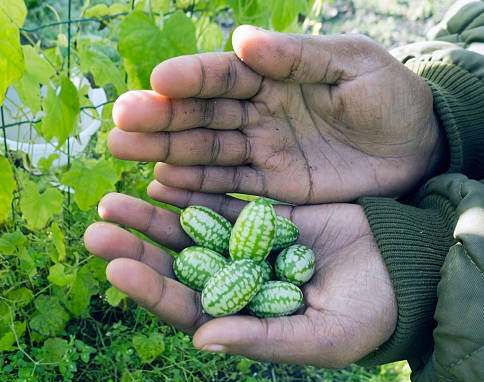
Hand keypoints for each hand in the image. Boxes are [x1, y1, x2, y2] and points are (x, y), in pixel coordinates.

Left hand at [84, 184, 397, 366]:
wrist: (403, 267)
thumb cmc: (369, 313)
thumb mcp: (321, 335)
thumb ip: (262, 339)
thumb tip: (202, 340)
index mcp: (240, 318)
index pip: (185, 307)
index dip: (150, 289)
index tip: (117, 267)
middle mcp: (232, 281)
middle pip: (173, 265)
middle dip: (136, 246)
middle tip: (99, 226)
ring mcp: (242, 245)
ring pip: (186, 230)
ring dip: (151, 216)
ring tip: (114, 199)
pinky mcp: (258, 215)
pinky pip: (216, 200)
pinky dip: (189, 190)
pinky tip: (159, 176)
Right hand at [109, 26, 445, 203]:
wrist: (416, 147)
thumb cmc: (390, 96)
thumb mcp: (353, 64)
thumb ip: (299, 56)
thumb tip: (243, 40)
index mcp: (273, 75)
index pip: (224, 74)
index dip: (191, 78)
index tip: (157, 82)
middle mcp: (257, 112)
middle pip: (202, 114)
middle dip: (161, 118)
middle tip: (119, 124)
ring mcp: (260, 151)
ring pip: (205, 151)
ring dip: (165, 151)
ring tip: (124, 151)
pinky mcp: (270, 188)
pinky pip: (227, 188)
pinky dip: (194, 187)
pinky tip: (161, 185)